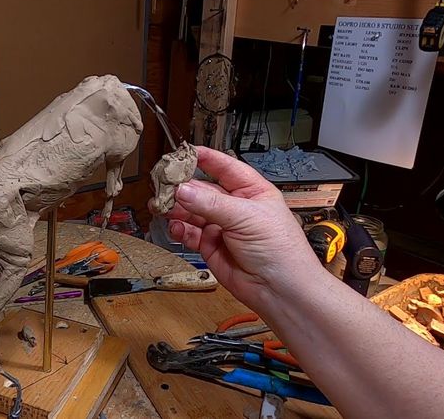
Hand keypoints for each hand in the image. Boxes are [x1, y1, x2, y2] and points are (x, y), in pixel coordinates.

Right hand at [149, 147, 320, 310]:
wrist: (279, 290)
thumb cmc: (280, 251)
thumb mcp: (246, 217)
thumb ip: (211, 204)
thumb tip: (183, 190)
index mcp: (252, 191)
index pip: (225, 167)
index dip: (205, 159)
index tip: (184, 152)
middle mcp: (235, 207)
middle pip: (202, 190)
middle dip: (182, 187)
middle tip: (164, 185)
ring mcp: (222, 227)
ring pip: (192, 211)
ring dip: (176, 208)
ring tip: (163, 206)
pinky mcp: (210, 247)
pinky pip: (189, 233)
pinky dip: (179, 229)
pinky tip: (175, 227)